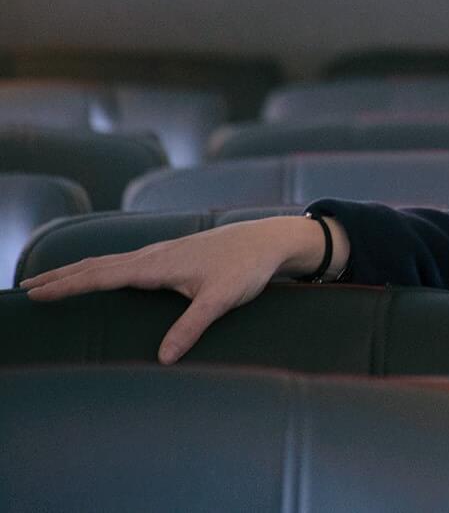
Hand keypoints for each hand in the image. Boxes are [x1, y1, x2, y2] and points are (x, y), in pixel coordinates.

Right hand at [17, 216, 342, 362]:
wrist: (270, 241)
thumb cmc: (246, 268)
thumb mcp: (220, 300)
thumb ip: (191, 326)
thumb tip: (164, 358)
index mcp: (157, 264)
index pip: (101, 275)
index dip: (67, 284)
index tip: (35, 292)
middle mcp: (154, 255)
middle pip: (97, 265)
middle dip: (61, 276)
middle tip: (27, 287)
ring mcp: (162, 253)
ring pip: (110, 261)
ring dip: (78, 270)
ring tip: (51, 280)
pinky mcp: (172, 255)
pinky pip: (125, 261)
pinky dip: (102, 267)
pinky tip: (100, 274)